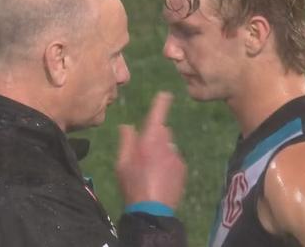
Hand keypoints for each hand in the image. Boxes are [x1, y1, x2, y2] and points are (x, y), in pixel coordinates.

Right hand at [116, 92, 186, 208]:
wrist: (152, 210)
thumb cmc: (133, 184)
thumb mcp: (121, 163)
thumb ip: (126, 141)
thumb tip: (127, 125)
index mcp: (149, 140)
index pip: (158, 115)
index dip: (161, 103)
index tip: (165, 94)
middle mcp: (166, 144)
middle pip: (162, 132)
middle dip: (154, 136)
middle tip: (143, 152)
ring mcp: (176, 157)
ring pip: (168, 146)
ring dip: (161, 151)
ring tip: (150, 169)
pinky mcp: (182, 169)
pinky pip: (174, 159)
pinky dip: (168, 163)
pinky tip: (159, 176)